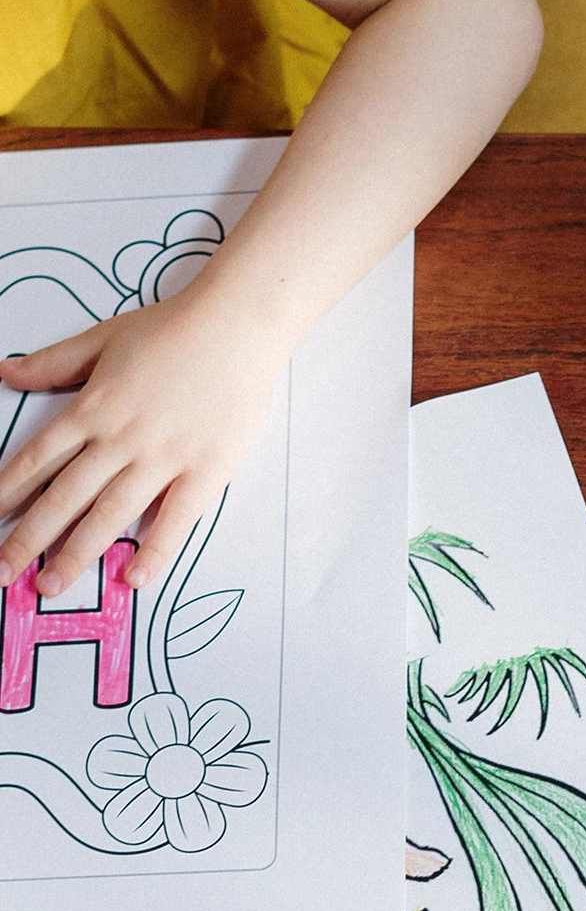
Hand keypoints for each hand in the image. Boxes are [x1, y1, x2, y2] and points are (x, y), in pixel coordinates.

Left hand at [0, 292, 282, 597]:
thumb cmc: (175, 329)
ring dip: (76, 553)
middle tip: (2, 571)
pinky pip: (175, 519)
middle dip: (28, 538)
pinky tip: (134, 577)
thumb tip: (6, 372)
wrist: (237, 326)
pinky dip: (154, 551)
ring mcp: (163, 458)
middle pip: (64, 497)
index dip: (6, 494)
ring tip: (51, 584)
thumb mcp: (104, 337)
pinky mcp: (205, 470)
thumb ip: (54, 363)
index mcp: (92, 407)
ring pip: (109, 513)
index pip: (36, 460)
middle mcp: (120, 438)